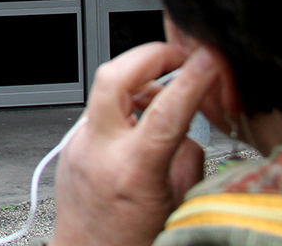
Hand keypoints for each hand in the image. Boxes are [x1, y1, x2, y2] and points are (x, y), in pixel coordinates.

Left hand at [52, 43, 217, 245]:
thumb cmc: (131, 242)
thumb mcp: (178, 206)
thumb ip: (187, 160)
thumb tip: (190, 124)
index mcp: (131, 171)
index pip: (164, 110)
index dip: (191, 78)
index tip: (209, 59)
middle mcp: (98, 151)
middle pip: (112, 76)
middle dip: (148, 54)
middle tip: (178, 55)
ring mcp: (79, 144)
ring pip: (104, 87)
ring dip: (137, 77)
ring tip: (164, 93)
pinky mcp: (72, 143)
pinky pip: (100, 107)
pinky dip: (124, 101)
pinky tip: (141, 117)